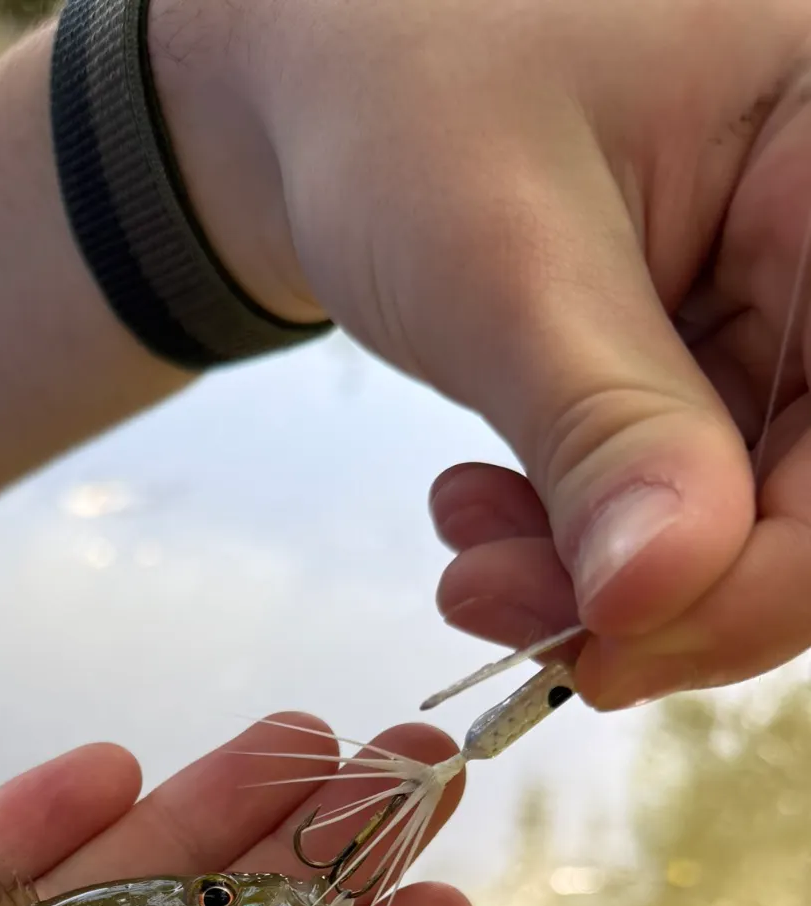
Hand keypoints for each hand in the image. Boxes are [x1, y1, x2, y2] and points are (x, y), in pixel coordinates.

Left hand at [151, 0, 810, 708]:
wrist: (323, 79)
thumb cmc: (408, 95)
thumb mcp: (505, 263)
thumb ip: (601, 428)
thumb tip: (664, 595)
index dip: (766, 580)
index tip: (611, 641)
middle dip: (655, 597)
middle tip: (492, 609)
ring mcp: (773, 318)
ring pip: (732, 530)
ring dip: (592, 586)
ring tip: (467, 562)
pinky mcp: (696, 374)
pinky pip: (666, 511)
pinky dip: (570, 552)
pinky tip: (478, 517)